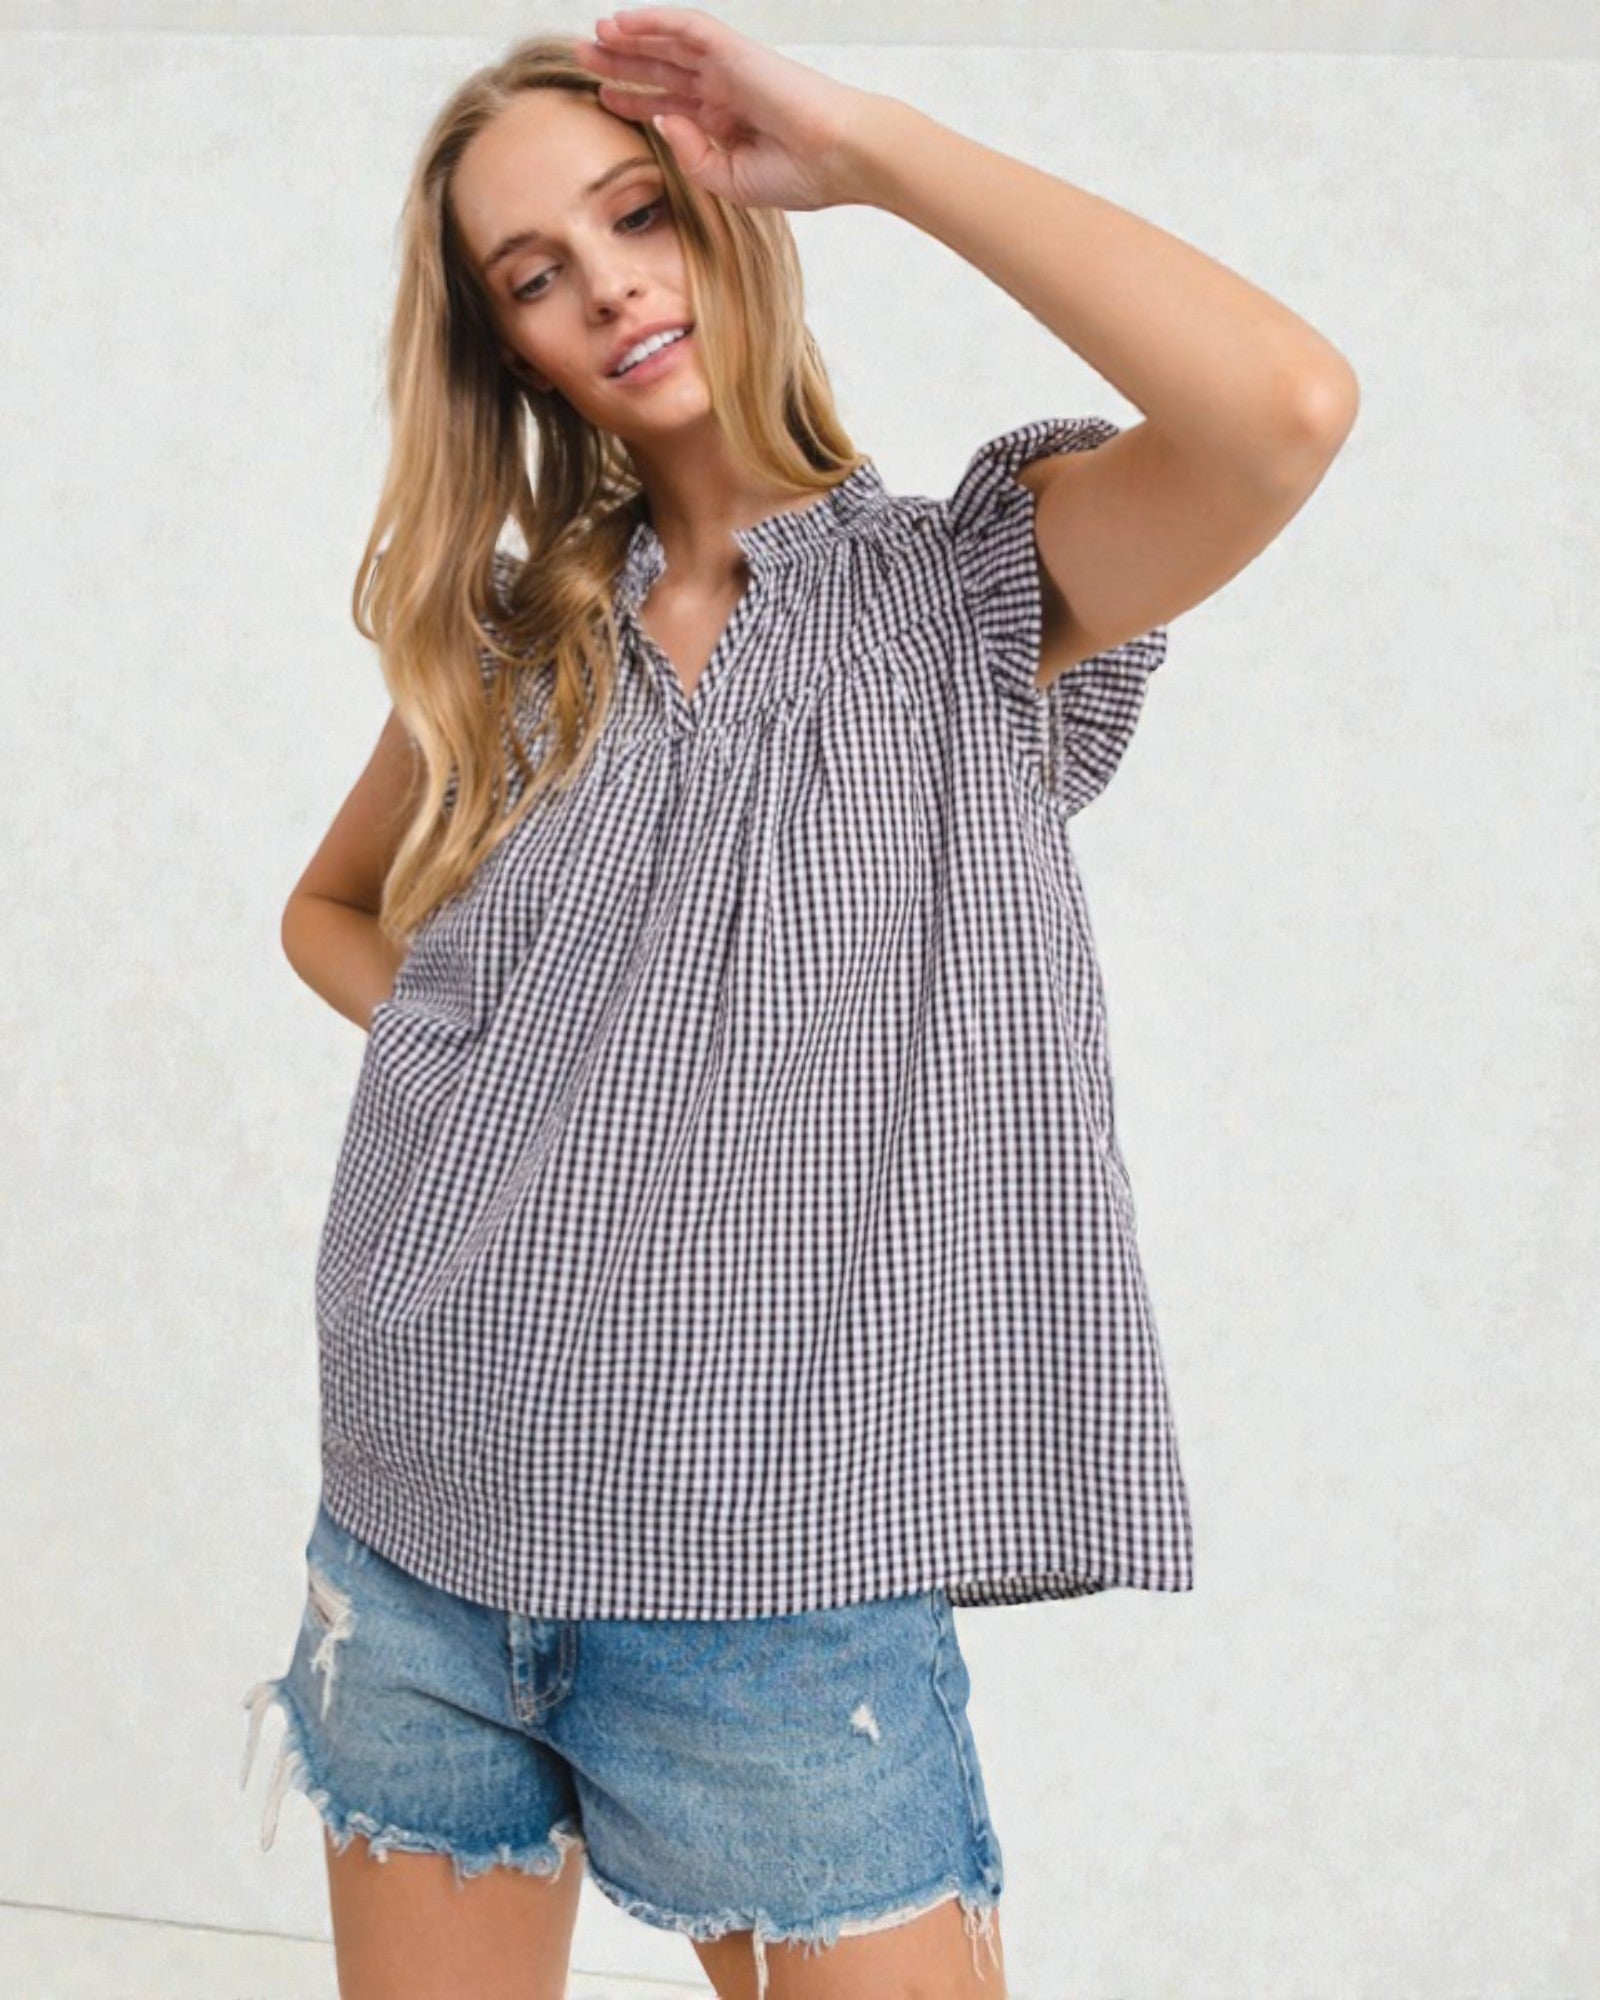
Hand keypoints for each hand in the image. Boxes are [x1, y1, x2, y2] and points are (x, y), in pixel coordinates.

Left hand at [574, 6, 882, 211]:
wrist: (839, 158)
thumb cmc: (800, 174)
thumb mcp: (731, 181)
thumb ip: (693, 157)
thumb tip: (660, 119)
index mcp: (727, 121)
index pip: (671, 103)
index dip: (635, 99)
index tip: (603, 99)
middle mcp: (725, 89)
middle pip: (663, 68)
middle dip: (622, 63)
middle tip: (583, 58)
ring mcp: (729, 68)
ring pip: (668, 44)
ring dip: (630, 38)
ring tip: (595, 36)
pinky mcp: (735, 52)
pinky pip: (687, 27)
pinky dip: (654, 21)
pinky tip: (623, 22)